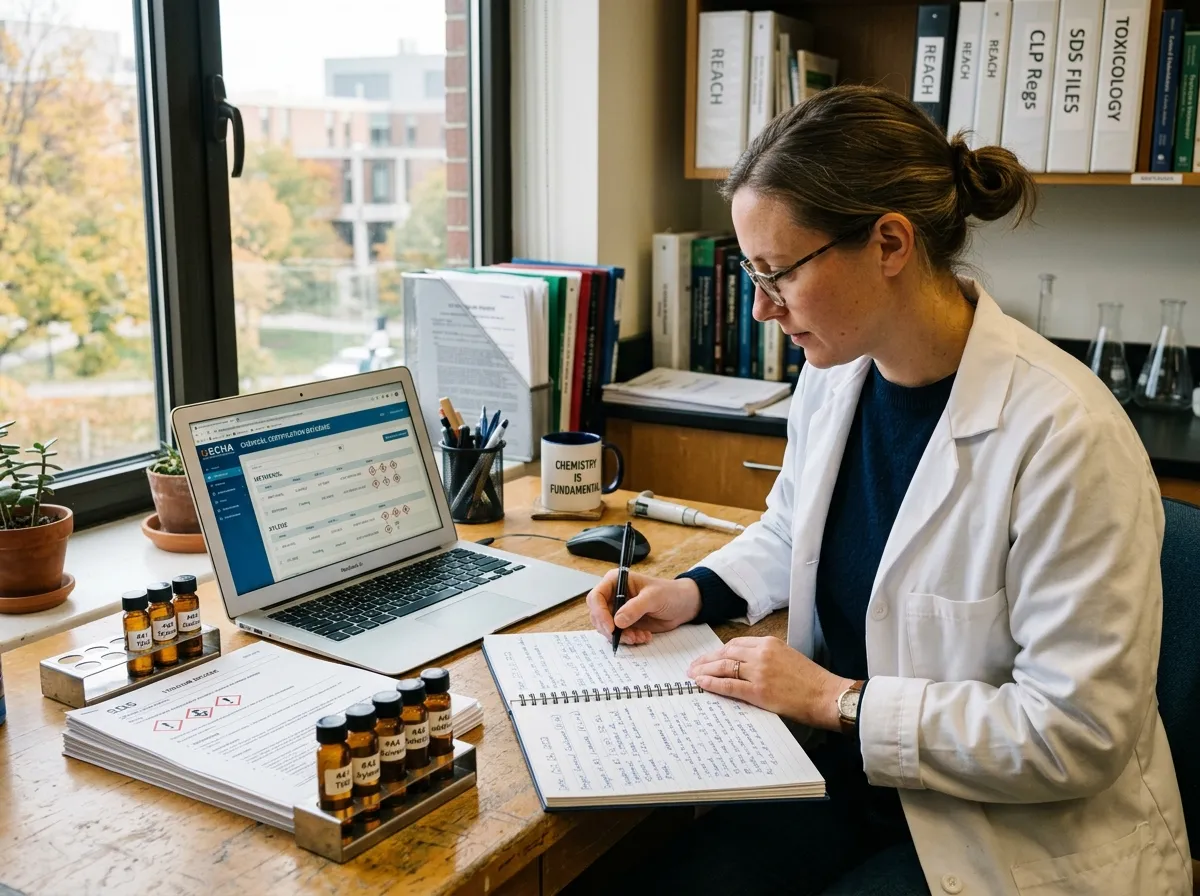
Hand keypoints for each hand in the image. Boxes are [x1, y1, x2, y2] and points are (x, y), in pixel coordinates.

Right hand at [585, 570, 701, 645]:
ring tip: (640, 637)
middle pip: (598, 616)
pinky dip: (630, 639)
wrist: (683, 605)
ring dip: (622, 636)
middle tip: (628, 637)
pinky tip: (644, 636)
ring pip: (607, 628)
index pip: (596, 597)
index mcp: (616, 581)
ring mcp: (618, 610)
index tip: (611, 627)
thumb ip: (635, 608)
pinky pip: (619, 635)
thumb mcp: (653, 597)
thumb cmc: (670, 593)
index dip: (599, 613)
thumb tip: (618, 621)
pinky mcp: (625, 623)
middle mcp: (613, 596)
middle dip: (611, 629)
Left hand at [687, 636, 852, 730]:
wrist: (827, 695)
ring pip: (724, 667)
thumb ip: (768, 658)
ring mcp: (759, 672)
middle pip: (726, 652)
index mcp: (770, 643)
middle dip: (707, 660)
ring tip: (693, 675)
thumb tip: (747, 667)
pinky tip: (703, 684)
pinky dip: (713, 684)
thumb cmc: (812, 681)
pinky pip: (729, 685)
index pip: (736, 644)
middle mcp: (762, 654)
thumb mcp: (789, 658)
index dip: (719, 651)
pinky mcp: (759, 690)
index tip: (710, 657)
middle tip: (694, 666)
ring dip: (705, 671)